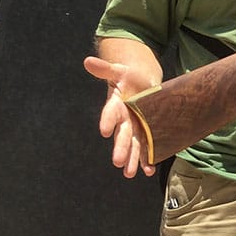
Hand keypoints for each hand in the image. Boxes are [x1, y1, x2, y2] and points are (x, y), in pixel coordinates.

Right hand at [83, 56, 156, 178]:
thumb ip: (105, 69)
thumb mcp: (119, 70)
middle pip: (122, 134)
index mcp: (116, 103)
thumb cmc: (129, 76)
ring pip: (133, 145)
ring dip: (132, 159)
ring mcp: (134, 126)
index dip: (107, 121)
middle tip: (118, 162)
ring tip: (130, 174)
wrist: (141, 82)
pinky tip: (148, 170)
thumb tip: (87, 61)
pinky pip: (146, 146)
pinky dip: (147, 159)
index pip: (110, 113)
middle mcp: (123, 119)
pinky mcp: (145, 130)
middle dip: (120, 148)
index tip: (104, 131)